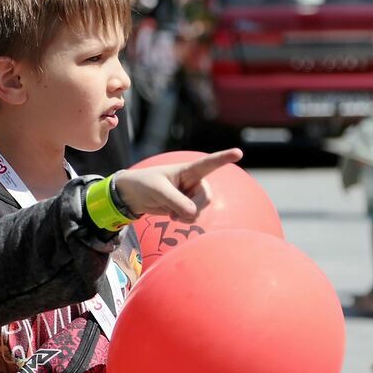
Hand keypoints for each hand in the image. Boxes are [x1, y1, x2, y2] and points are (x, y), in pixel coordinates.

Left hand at [113, 148, 242, 221]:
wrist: (134, 196)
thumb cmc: (145, 185)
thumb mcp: (158, 191)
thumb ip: (176, 201)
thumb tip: (194, 214)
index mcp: (188, 170)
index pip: (209, 163)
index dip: (224, 158)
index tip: (238, 152)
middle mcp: (195, 181)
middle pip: (206, 198)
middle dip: (193, 207)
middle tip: (174, 212)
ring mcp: (192, 195)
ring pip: (200, 210)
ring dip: (185, 216)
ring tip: (171, 211)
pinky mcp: (188, 207)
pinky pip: (194, 218)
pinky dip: (183, 220)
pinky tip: (173, 215)